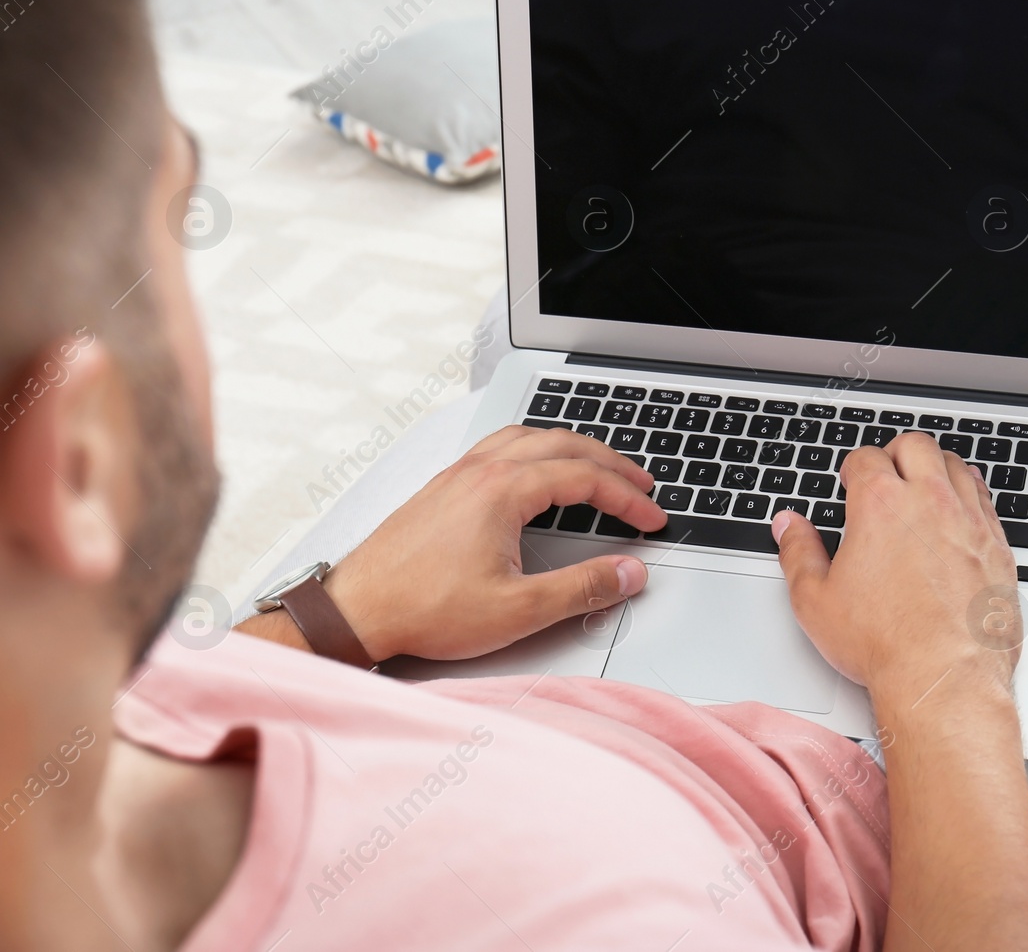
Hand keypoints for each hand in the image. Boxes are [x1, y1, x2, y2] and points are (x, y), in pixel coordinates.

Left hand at [321, 426, 667, 661]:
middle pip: (563, 444)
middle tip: (641, 486)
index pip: (585, 478)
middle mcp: (481, 471)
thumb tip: (629, 573)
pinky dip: (535, 449)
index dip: (628, 498)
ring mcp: (459, 475)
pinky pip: (500, 446)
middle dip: (610, 462)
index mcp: (503, 490)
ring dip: (572, 448)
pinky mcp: (443, 487)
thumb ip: (583, 588)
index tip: (651, 519)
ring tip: (598, 468)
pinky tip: (536, 470)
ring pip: (529, 437)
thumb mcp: (518, 609)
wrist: (356, 610)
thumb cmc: (423, 608)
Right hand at [771, 431, 1020, 704]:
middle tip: (887, 472)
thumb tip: (789, 526)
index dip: (853, 468)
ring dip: (935, 467)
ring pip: (955, 465)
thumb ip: (798, 553)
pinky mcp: (998, 545)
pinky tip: (958, 511)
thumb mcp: (816, 600)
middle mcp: (929, 502)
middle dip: (896, 453)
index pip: (866, 458)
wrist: (944, 679)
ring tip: (922, 486)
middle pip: (915, 446)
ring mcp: (969, 521)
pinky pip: (985, 498)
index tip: (851, 483)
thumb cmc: (885, 644)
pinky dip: (968, 494)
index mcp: (881, 505)